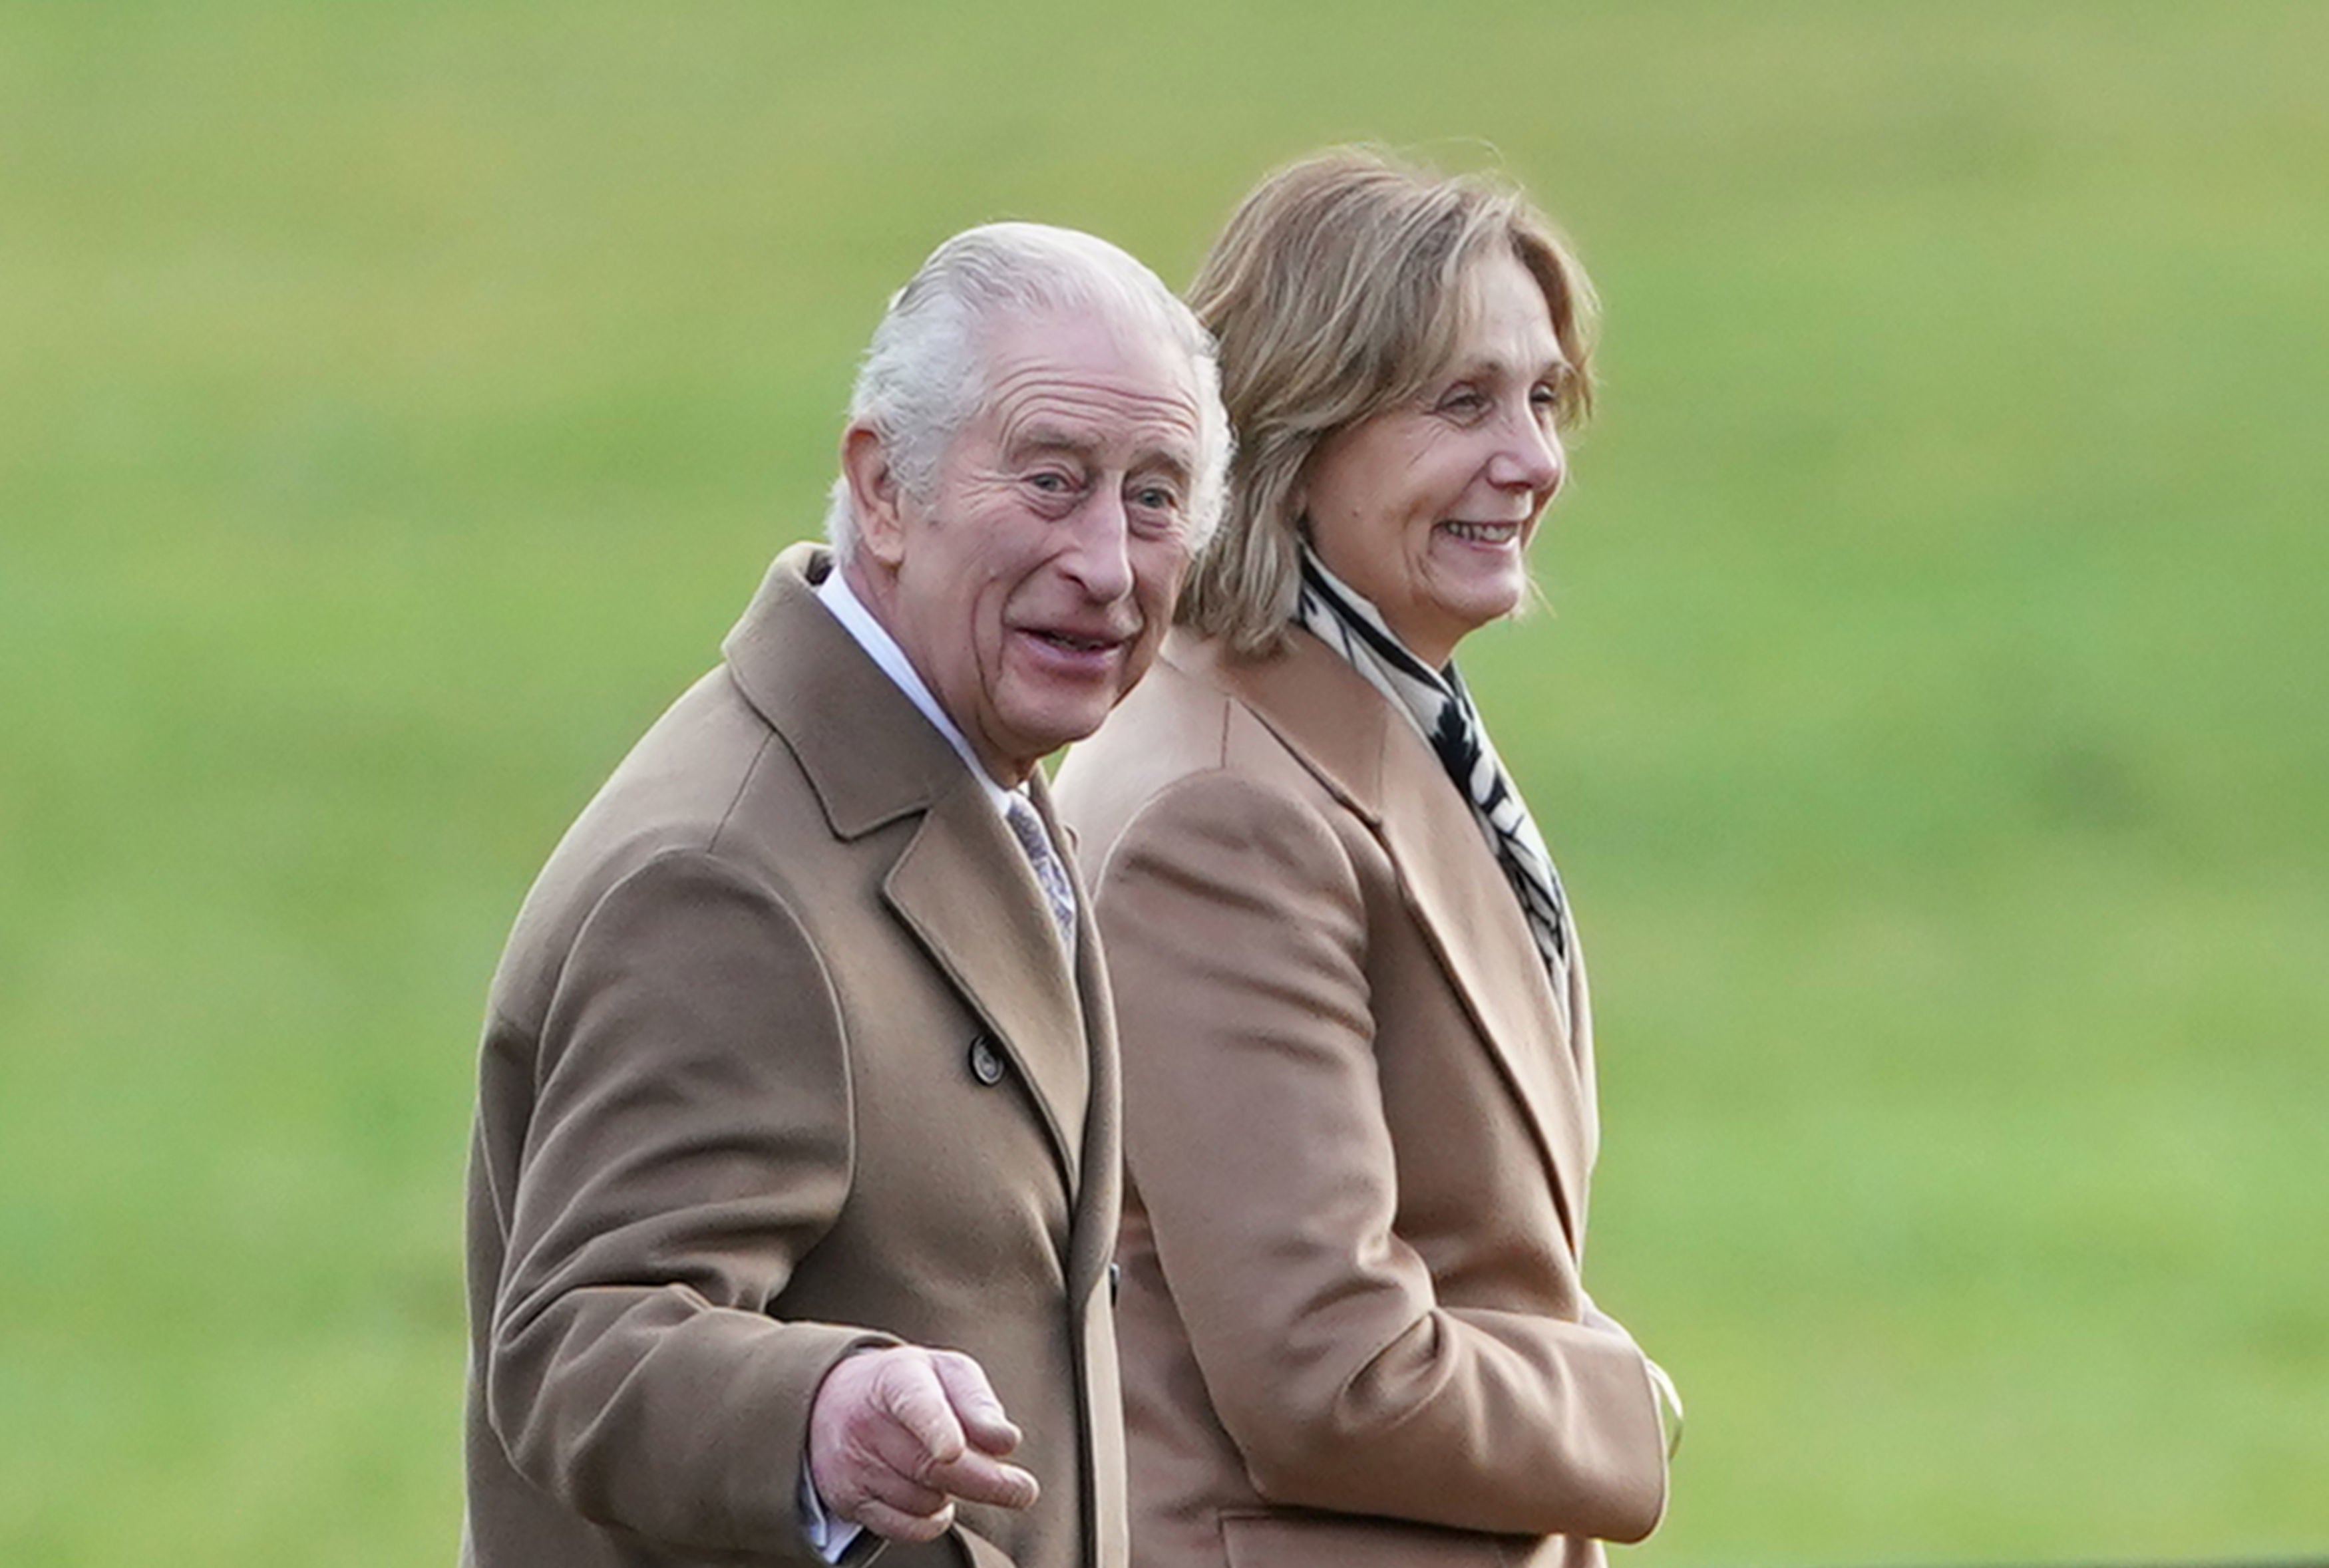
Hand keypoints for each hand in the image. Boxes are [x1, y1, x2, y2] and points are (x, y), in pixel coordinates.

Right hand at [806, 1346, 1039, 1541]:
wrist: (833, 1402)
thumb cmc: (910, 1386)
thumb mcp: (947, 1373)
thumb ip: (980, 1403)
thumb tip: (1005, 1442)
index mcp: (897, 1378)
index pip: (915, 1403)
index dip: (935, 1427)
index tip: (953, 1450)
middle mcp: (866, 1422)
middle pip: (931, 1466)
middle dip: (985, 1482)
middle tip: (1024, 1490)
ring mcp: (852, 1465)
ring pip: (924, 1500)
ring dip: (953, 1493)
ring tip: (948, 1467)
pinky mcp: (848, 1501)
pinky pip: (907, 1528)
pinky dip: (932, 1518)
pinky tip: (934, 1494)